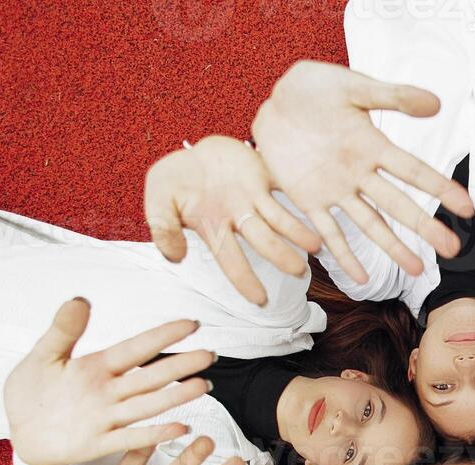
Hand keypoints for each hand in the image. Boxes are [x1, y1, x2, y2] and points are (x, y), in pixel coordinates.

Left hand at [4, 298, 213, 464]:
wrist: (16, 429)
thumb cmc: (31, 391)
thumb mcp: (44, 355)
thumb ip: (64, 330)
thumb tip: (81, 299)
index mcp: (96, 367)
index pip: (136, 348)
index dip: (163, 336)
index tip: (191, 324)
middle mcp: (108, 392)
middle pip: (150, 377)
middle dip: (180, 365)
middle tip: (209, 355)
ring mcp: (105, 418)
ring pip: (146, 405)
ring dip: (175, 397)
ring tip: (203, 386)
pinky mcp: (96, 444)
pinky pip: (129, 439)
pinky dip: (154, 434)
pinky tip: (180, 427)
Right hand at [145, 135, 322, 304]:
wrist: (190, 154)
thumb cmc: (173, 183)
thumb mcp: (157, 201)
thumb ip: (162, 228)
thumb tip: (174, 257)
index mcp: (215, 228)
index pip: (231, 260)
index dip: (245, 280)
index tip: (260, 301)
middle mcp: (239, 217)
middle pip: (263, 240)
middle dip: (280, 255)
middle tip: (299, 271)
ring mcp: (254, 196)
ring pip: (279, 217)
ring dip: (297, 231)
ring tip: (317, 245)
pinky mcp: (263, 174)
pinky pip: (283, 182)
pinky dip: (299, 192)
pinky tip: (317, 203)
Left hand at [251, 61, 472, 282]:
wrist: (277, 100)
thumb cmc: (316, 89)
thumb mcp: (352, 88)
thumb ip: (392, 97)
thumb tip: (436, 103)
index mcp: (373, 146)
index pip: (414, 171)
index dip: (441, 189)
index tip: (467, 208)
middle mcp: (360, 174)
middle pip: (399, 205)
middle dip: (425, 227)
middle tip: (452, 249)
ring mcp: (336, 191)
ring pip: (371, 224)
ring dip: (394, 247)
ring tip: (417, 270)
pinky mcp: (308, 201)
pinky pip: (328, 231)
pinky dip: (343, 255)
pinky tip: (360, 278)